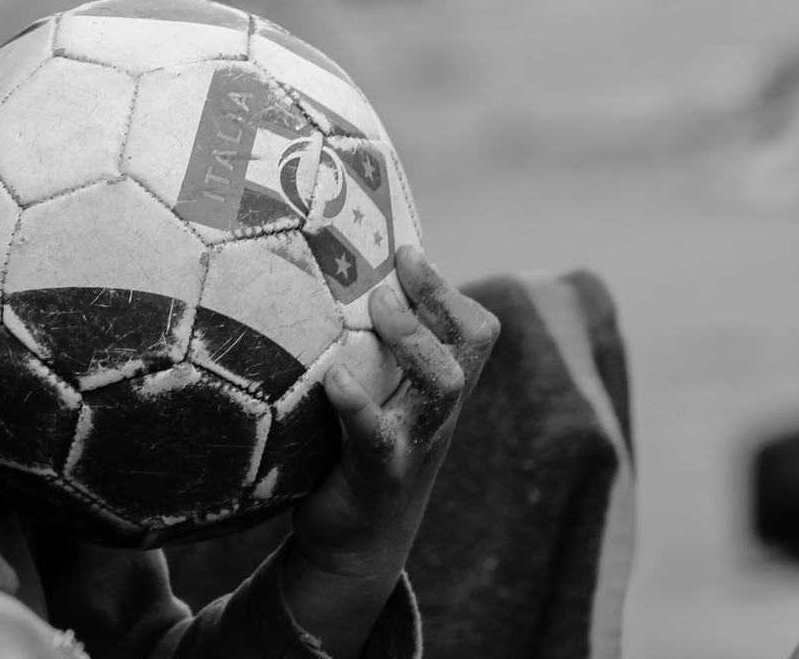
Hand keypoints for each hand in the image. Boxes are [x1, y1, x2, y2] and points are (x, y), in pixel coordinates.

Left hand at [283, 246, 499, 655]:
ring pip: (444, 388)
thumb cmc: (354, 458)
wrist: (354, 549)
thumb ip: (368, 354)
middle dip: (437, 301)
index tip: (407, 249)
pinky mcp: (380, 476)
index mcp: (436, 391)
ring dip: (412, 340)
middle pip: (469, 349)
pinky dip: (359, 404)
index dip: (447, 288)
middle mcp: (435, 413)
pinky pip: (378, 437)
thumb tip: (326, 285)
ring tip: (377, 308)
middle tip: (392, 273)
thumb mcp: (373, 400)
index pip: (472, 331)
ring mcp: (413, 445)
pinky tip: (335, 378)